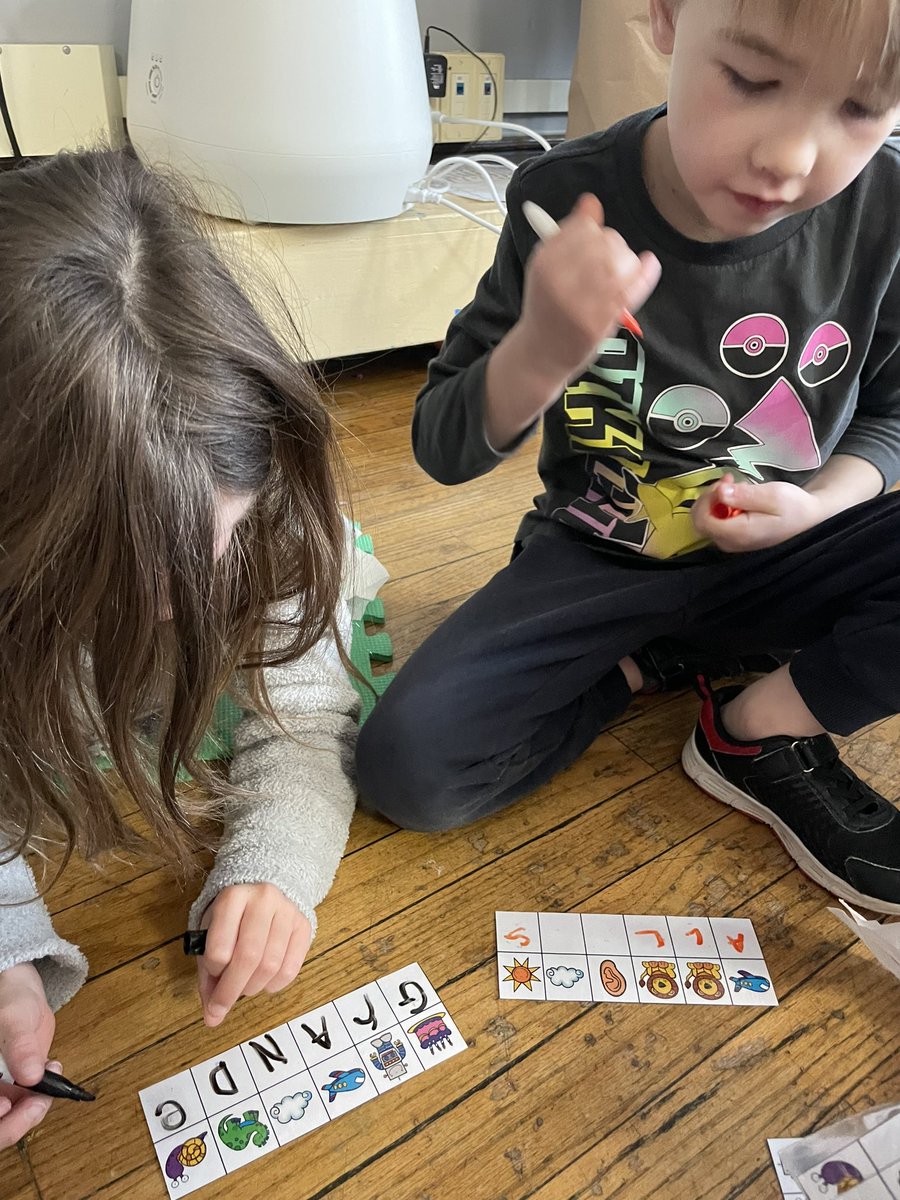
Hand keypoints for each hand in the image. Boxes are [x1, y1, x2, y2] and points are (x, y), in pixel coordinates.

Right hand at [0, 963, 56, 1149]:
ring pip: (12, 1120)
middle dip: (15, 1123)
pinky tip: (52, 1072)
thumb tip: (31, 1076)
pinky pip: (28, 1105)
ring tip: (50, 1083)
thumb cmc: (8, 999)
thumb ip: (20, 1046)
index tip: (7, 1104)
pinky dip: (42, 1098)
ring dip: (33, 1110)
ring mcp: (1, 1089)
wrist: (21, 993)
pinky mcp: (18, 1087)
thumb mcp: (12, 1018)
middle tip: (38, 1104)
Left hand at [196, 884, 311, 1027]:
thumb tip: (212, 1018)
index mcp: (232, 898)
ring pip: (271, 965)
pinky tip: (265, 981)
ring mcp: (287, 911)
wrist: (265, 888)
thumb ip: (208, 975)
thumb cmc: (232, 918)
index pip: (220, 947)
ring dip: (253, 987)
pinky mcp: (304, 925)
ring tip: (245, 985)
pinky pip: (292, 967)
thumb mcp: (211, 934)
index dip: (213, 970)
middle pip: (248, 957)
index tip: (212, 974)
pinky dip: (275, 985)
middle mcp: (262, 899)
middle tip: (222, 1007)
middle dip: (232, 990)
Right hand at [518, 193, 660, 385]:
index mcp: (545, 262)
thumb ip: (566, 235)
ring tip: (619, 273)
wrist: (542, 352)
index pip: (583, 225)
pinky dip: (646, 272)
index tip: (591, 237)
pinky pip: (633, 288)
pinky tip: (649, 264)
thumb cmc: (546, 306)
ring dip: (626, 262)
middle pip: (605, 241)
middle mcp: (561, 280)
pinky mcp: (602, 322)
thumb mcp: (543, 266)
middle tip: (606, 261)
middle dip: (612, 245)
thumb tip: (591, 202)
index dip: (592, 228)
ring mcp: (583, 303)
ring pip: (622, 261)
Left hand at [692, 474, 827, 551]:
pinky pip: (715, 521)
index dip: (707, 499)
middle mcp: (730, 543)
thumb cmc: (793, 505)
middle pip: (700, 521)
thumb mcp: (772, 495)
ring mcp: (730, 542)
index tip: (724, 482)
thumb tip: (719, 492)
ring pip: (705, 520)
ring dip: (713, 499)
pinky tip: (734, 494)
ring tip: (733, 483)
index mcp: (739, 534)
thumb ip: (744, 495)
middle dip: (708, 497)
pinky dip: (719, 505)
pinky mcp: (732, 537)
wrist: (807, 517)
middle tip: (728, 480)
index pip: (703, 520)